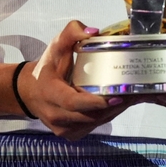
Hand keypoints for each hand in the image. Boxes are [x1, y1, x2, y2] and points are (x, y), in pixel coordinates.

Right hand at [19, 20, 128, 140]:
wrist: (29, 92)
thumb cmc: (46, 68)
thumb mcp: (55, 46)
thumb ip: (72, 32)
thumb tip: (94, 31)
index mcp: (50, 94)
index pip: (73, 102)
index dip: (94, 102)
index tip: (116, 95)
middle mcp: (56, 116)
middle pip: (90, 115)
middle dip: (114, 105)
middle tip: (135, 93)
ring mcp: (64, 129)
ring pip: (95, 122)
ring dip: (115, 110)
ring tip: (134, 96)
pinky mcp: (71, 134)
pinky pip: (94, 126)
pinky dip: (108, 115)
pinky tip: (120, 103)